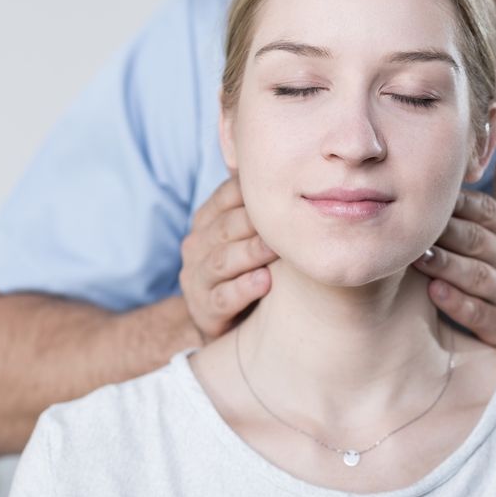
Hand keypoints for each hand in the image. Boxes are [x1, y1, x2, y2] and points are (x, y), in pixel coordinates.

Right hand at [180, 177, 277, 341]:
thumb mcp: (250, 236)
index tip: (286, 188)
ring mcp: (197, 278)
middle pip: (225, 228)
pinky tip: (265, 282)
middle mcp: (197, 246)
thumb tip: (298, 173)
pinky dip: (243, 289)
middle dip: (255, 222)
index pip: (225, 197)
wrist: (231, 323)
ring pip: (222, 261)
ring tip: (278, 250)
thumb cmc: (248, 269)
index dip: (253, 192)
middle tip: (288, 218)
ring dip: (251, 253)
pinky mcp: (204, 310)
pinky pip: (222, 298)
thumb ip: (263, 209)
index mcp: (207, 221)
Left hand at [413, 137, 495, 360]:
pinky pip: (478, 312)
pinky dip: (456, 302)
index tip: (414, 190)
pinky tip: (434, 292)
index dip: (450, 200)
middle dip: (440, 230)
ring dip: (443, 264)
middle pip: (475, 238)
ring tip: (413, 256)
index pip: (483, 208)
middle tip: (403, 222)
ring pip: (475, 274)